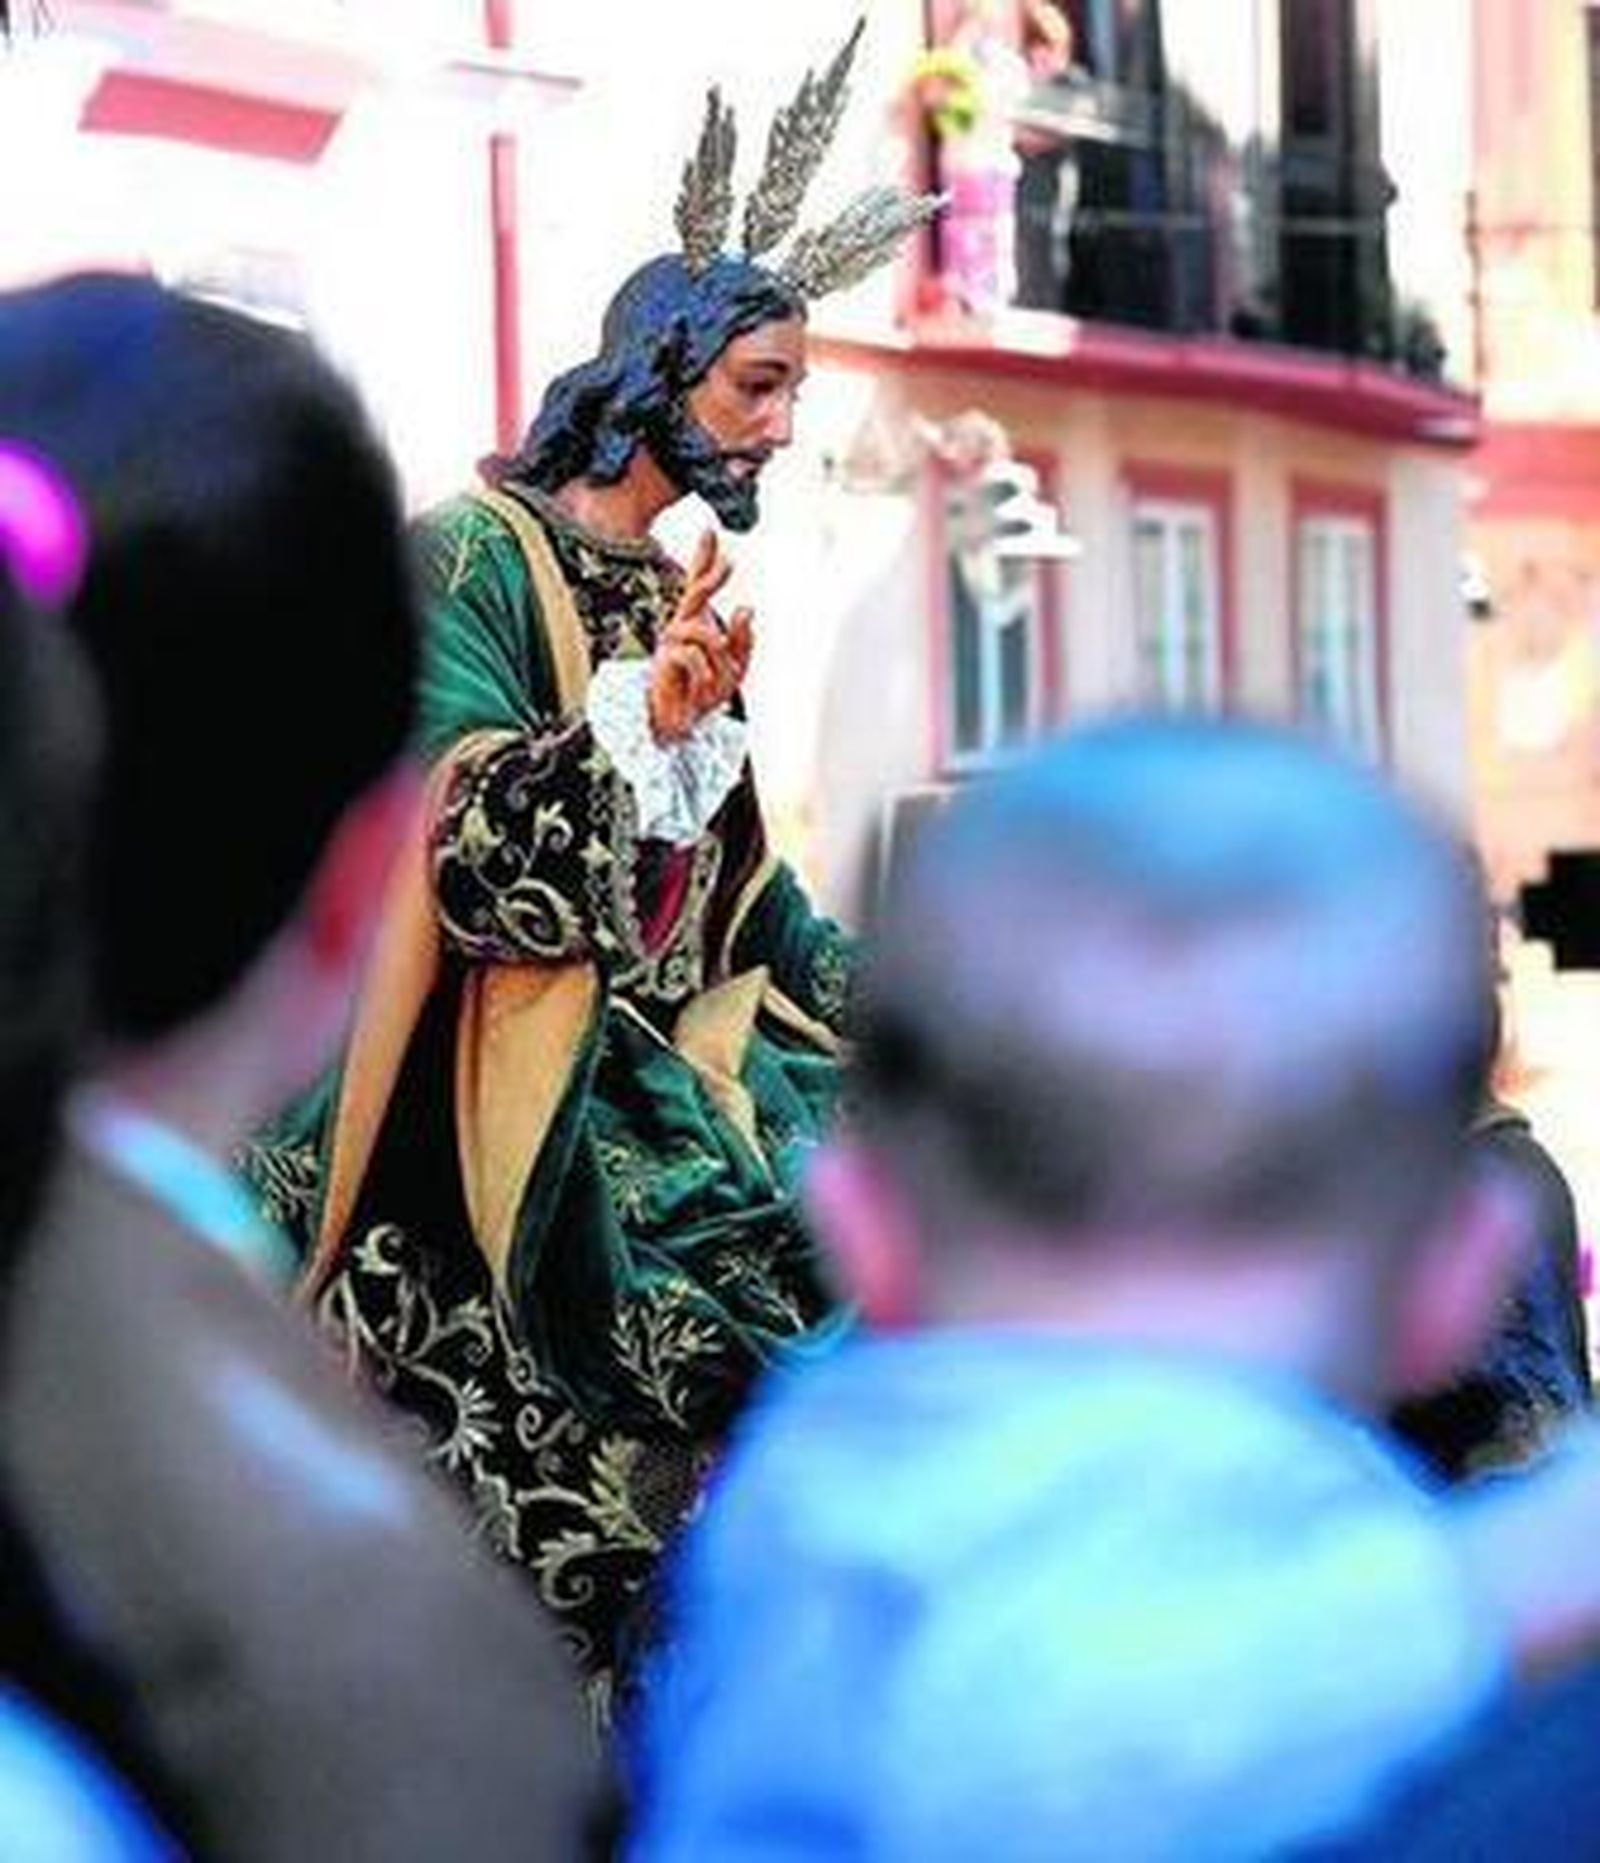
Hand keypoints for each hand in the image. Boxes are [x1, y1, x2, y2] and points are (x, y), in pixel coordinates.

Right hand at [648, 531, 753, 743]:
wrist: (679, 725)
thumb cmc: (704, 694)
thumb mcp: (735, 669)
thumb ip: (743, 641)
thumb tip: (746, 608)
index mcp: (696, 622)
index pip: (698, 583)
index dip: (703, 557)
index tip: (710, 529)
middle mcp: (681, 626)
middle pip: (695, 591)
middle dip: (712, 577)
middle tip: (730, 563)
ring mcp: (670, 642)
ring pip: (705, 634)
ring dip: (719, 659)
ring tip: (714, 683)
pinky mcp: (664, 660)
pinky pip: (694, 657)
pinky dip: (705, 676)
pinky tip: (700, 692)